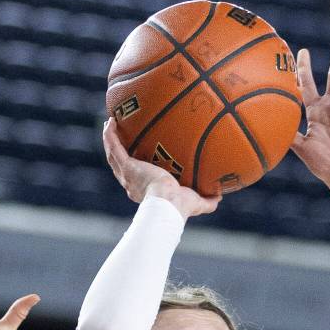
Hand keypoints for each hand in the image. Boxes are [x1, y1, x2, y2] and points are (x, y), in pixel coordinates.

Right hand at [103, 118, 220, 219]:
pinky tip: (111, 121)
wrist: (169, 205)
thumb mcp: (196, 203)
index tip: (136, 159)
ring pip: (113, 156)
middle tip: (119, 136)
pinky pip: (114, 148)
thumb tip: (220, 196)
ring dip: (109, 140)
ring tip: (111, 124)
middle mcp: (132, 184)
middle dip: (117, 152)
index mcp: (144, 192)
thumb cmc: (181, 207)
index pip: (136, 179)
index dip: (133, 169)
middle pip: (119, 166)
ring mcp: (127, 175)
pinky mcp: (128, 166)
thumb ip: (207, 201)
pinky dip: (110, 135)